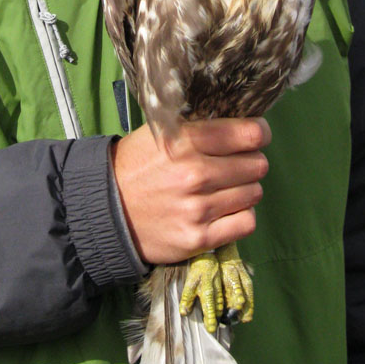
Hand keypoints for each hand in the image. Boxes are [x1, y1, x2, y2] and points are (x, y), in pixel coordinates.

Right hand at [111, 117, 269, 263]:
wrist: (105, 210)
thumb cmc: (137, 166)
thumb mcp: (161, 134)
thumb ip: (199, 128)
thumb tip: (243, 125)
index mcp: (184, 141)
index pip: (248, 134)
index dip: (259, 133)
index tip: (257, 136)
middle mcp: (194, 174)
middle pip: (256, 165)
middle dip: (250, 163)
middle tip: (236, 165)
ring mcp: (197, 208)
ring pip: (254, 193)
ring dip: (245, 189)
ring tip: (227, 188)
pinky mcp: (199, 238)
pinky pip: (246, 222)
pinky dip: (241, 215)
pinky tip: (226, 210)